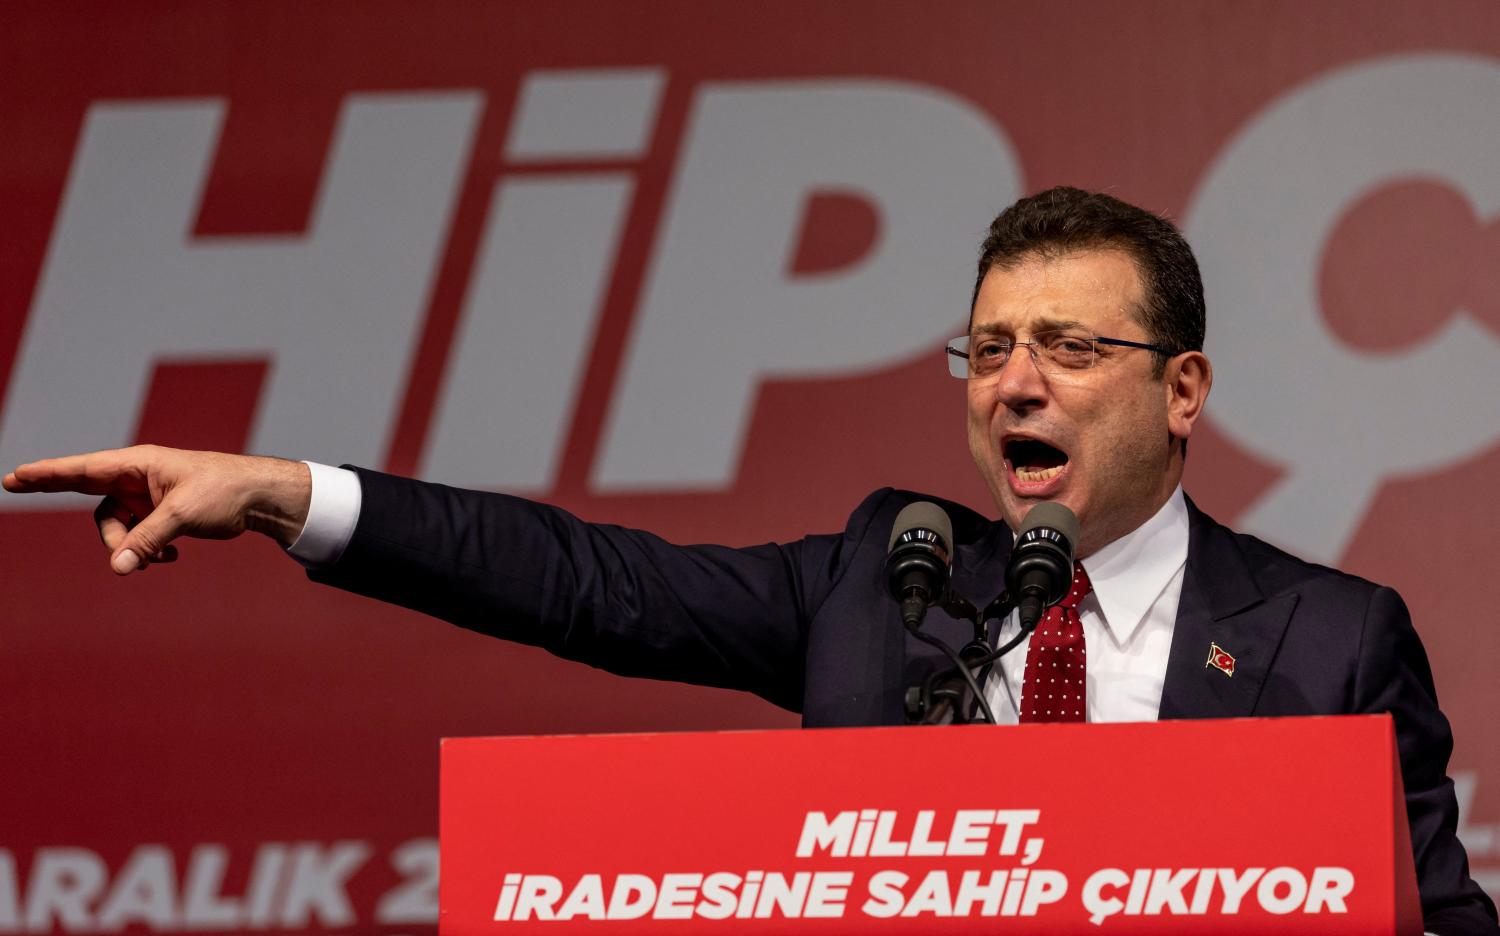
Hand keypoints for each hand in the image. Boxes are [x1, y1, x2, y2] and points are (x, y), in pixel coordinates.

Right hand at [2, 444, 311, 574]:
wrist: (260, 498)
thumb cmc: (225, 491)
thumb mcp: (183, 514)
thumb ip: (148, 540)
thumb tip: (119, 568)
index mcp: (139, 464)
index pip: (83, 469)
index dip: (48, 474)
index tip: (17, 476)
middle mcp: (138, 478)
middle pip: (89, 493)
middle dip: (56, 493)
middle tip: (14, 484)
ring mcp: (148, 497)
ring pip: (115, 527)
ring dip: (128, 547)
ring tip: (159, 558)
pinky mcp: (161, 515)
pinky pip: (137, 537)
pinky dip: (148, 551)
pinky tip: (173, 558)